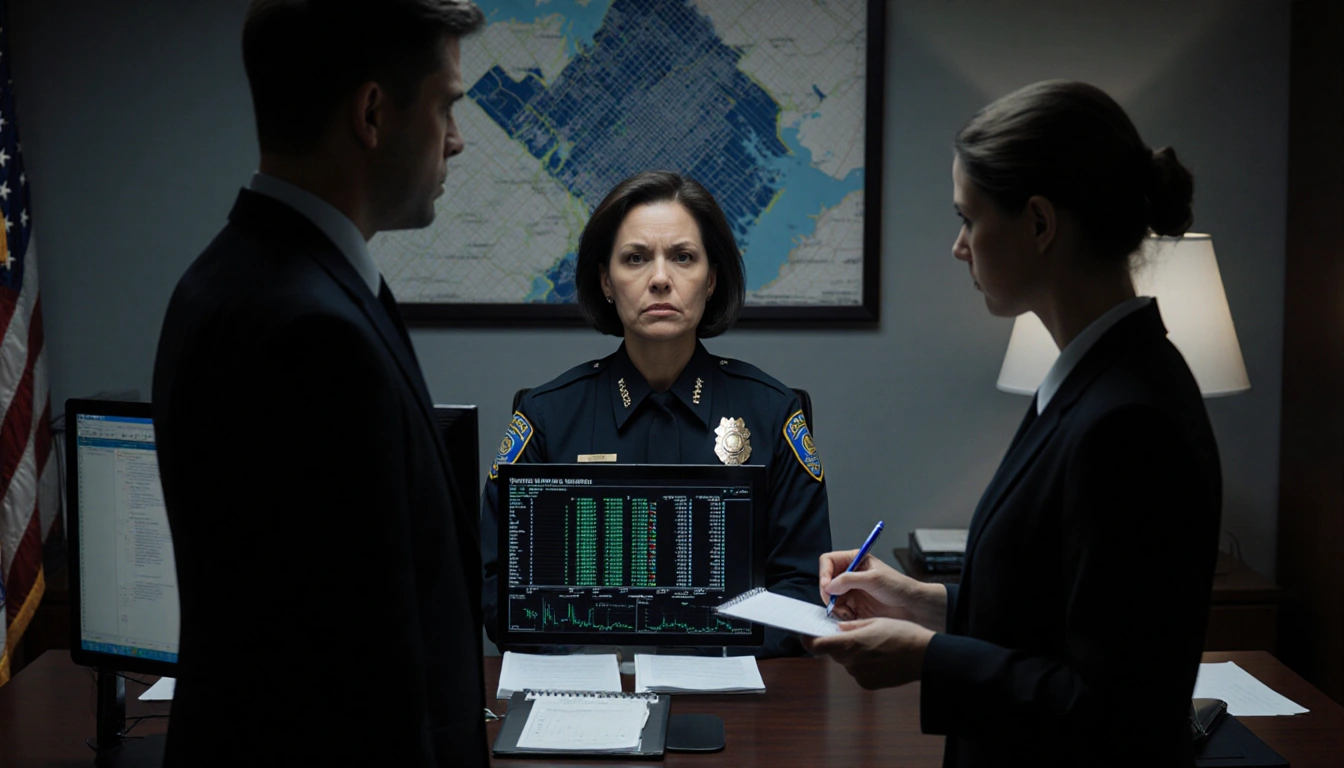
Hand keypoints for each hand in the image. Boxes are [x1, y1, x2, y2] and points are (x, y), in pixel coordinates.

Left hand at [802, 618, 933, 689]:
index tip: (805, 634)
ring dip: (853, 654)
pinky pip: (858, 671)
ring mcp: (859, 675)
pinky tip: (879, 657)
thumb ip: (851, 626)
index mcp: (850, 644)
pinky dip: (863, 664)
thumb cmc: (902, 634)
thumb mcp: (875, 621)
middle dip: (838, 643)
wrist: (925, 656)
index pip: (816, 646)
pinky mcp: (868, 684)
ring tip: (874, 645)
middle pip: (833, 653)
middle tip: (851, 633)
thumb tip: (838, 628)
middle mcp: (851, 662)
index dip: (807, 640)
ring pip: (847, 662)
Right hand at [819, 550, 940, 626]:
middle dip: (828, 593)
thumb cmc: (898, 587)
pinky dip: (840, 615)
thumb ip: (848, 580)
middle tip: (833, 603)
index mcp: (855, 560)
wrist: (912, 607)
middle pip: (826, 581)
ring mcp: (851, 591)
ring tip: (847, 612)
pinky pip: (838, 610)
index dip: (824, 573)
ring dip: (834, 606)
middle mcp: (850, 574)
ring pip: (830, 597)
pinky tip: (851, 617)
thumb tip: (829, 585)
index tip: (826, 586)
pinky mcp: (853, 606)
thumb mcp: (873, 579)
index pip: (829, 561)